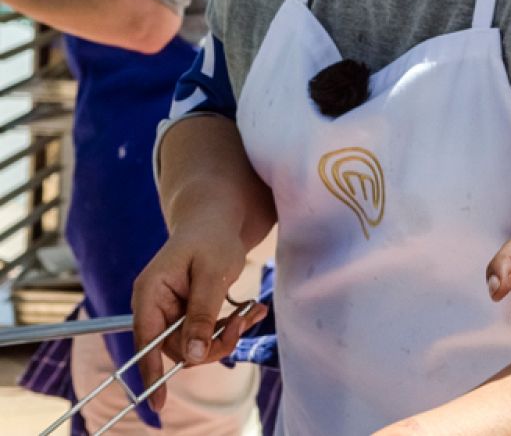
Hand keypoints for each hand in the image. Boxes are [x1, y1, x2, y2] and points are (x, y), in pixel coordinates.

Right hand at [130, 218, 265, 411]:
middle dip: (213, 342)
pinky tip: (251, 309)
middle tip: (244, 323)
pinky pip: (205, 331)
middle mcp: (155, 304)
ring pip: (195, 342)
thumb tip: (191, 356)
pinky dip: (229, 325)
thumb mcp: (212, 275)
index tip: (159, 404)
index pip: (145, 341)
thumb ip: (201, 315)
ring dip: (226, 333)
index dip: (151, 372)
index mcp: (150, 293)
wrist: (216, 219)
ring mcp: (170, 309)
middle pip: (177, 347)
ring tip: (252, 311)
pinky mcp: (187, 311)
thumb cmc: (213, 238)